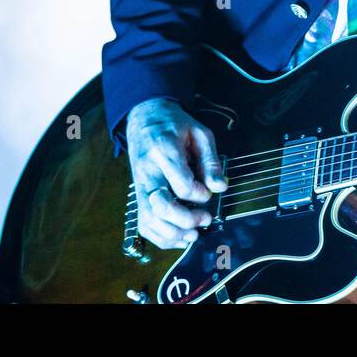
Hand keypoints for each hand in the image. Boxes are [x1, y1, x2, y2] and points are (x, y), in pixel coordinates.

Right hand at [125, 97, 227, 248]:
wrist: (145, 119)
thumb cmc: (174, 125)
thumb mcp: (199, 133)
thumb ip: (211, 161)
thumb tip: (220, 187)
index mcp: (164, 150)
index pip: (182, 184)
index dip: (200, 194)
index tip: (209, 192)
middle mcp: (148, 171)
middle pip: (161, 206)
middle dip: (186, 220)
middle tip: (205, 219)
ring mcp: (139, 185)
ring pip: (149, 220)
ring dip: (173, 234)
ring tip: (194, 234)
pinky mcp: (137, 195)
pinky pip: (143, 223)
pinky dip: (160, 237)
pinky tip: (179, 236)